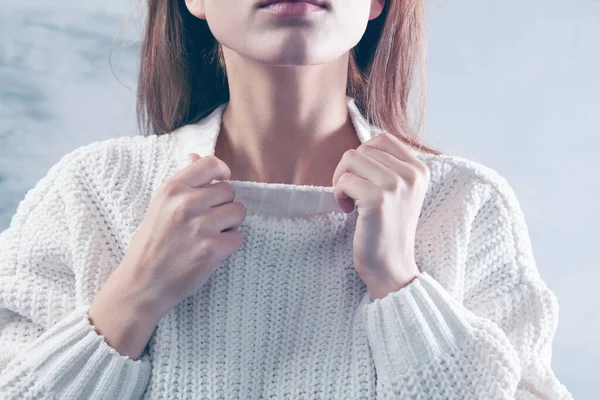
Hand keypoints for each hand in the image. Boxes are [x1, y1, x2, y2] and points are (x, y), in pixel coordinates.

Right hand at [105, 153, 245, 318]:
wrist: (142, 283)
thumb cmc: (152, 243)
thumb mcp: (160, 205)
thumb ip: (183, 180)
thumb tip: (195, 155)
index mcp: (172, 189)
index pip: (210, 163)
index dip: (221, 172)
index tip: (220, 183)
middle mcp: (186, 204)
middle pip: (229, 190)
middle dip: (223, 205)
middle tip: (206, 221)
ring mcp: (200, 226)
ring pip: (238, 212)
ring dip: (229, 224)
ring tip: (209, 235)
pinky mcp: (212, 249)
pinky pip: (238, 238)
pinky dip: (228, 246)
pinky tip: (210, 252)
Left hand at [332, 133, 429, 299]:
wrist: (391, 266)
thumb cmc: (387, 228)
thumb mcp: (399, 191)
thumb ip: (388, 165)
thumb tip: (363, 143)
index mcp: (419, 169)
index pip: (382, 139)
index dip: (363, 157)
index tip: (364, 181)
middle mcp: (411, 174)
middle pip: (362, 149)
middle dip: (349, 170)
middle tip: (352, 194)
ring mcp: (396, 185)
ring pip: (350, 159)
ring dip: (341, 180)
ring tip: (351, 201)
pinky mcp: (378, 199)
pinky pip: (344, 180)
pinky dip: (338, 194)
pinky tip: (349, 211)